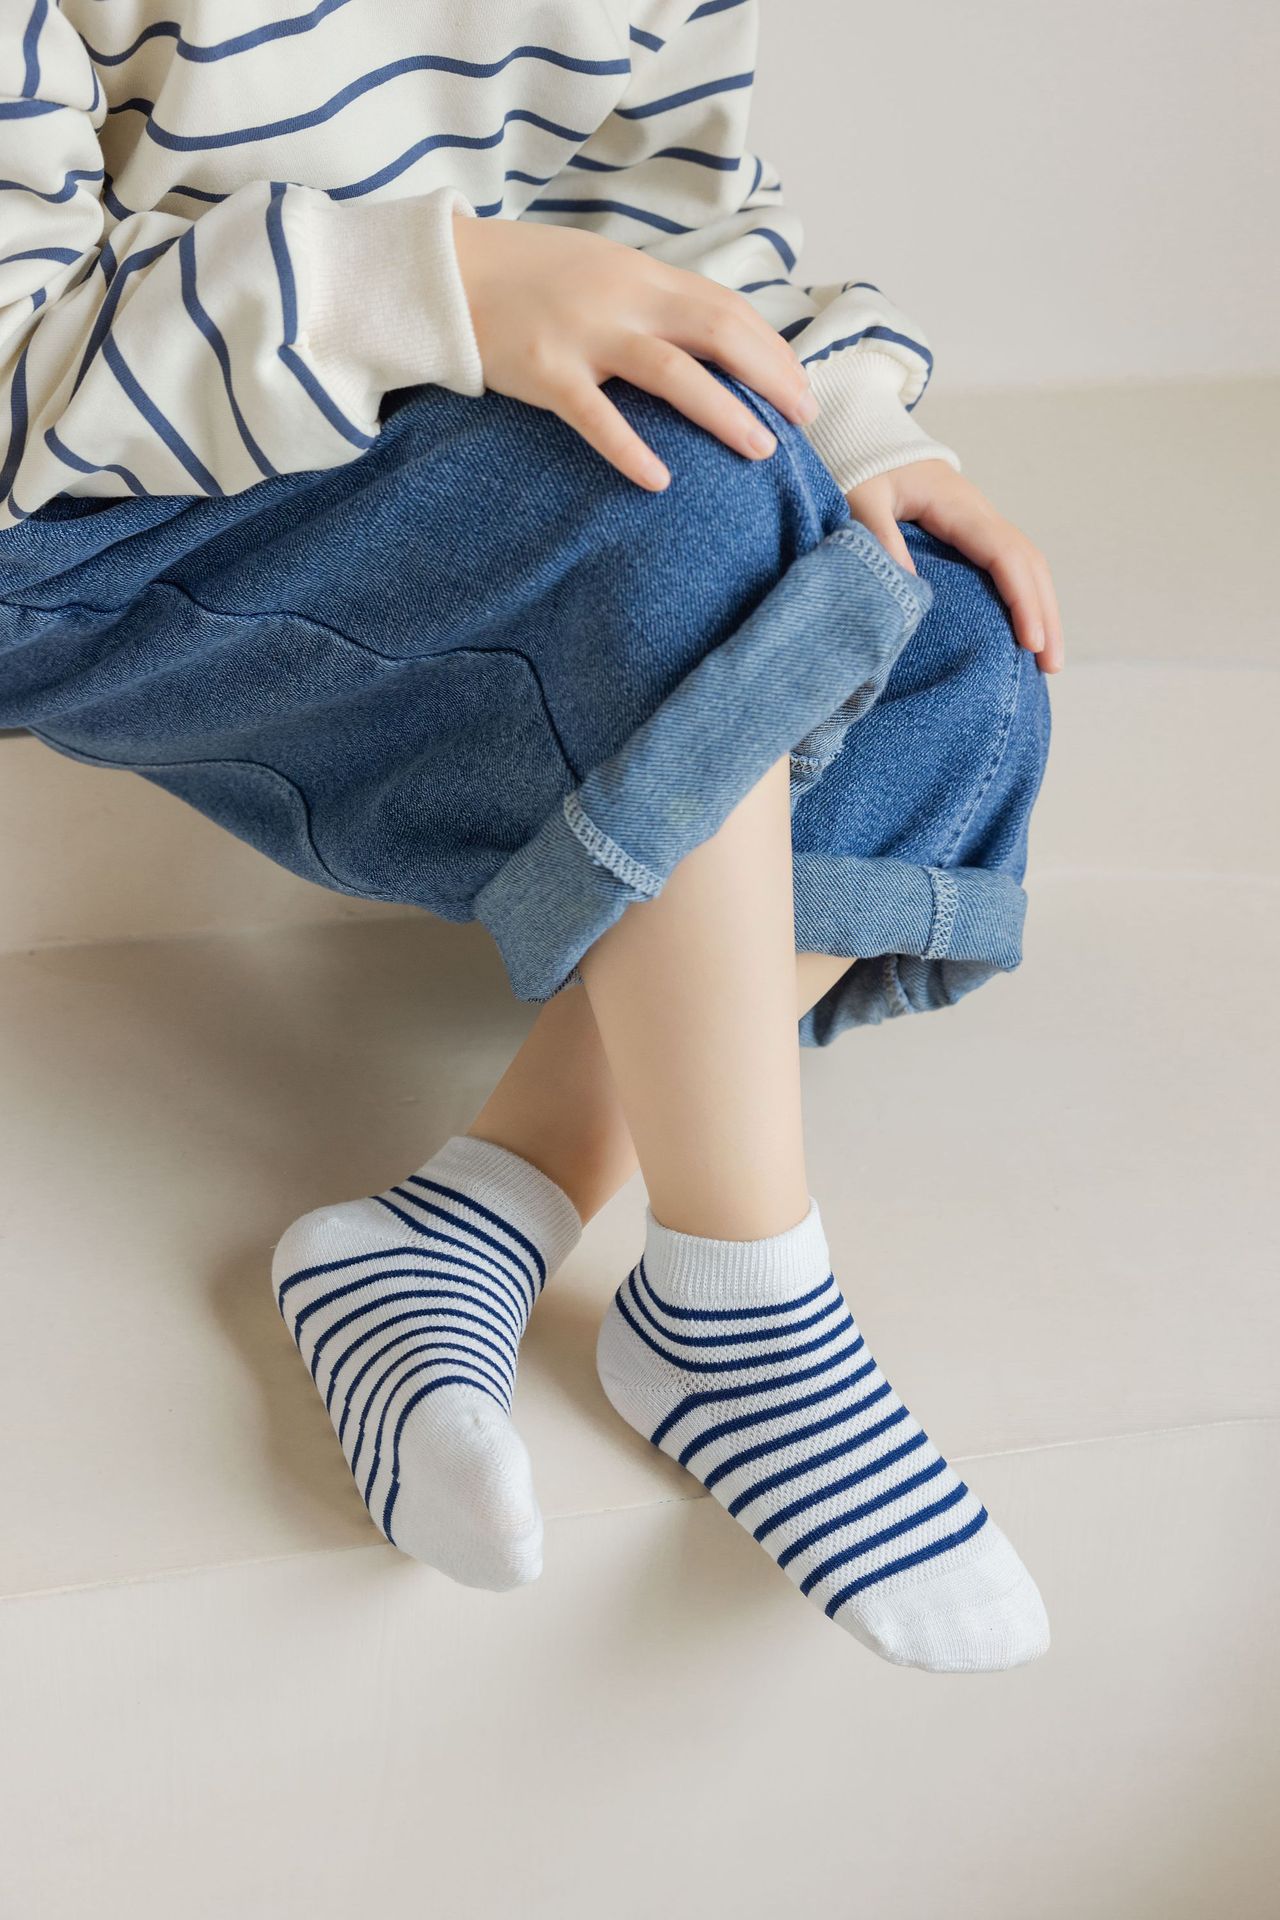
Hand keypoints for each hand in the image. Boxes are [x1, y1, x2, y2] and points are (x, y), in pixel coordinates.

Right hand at [452, 213, 818, 491]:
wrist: (445, 273)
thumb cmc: (528, 278)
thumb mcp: (600, 270)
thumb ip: (651, 300)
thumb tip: (709, 338)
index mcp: (640, 273)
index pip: (725, 307)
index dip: (771, 349)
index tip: (801, 388)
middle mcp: (621, 298)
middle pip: (716, 332)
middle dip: (769, 377)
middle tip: (803, 420)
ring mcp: (583, 335)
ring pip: (672, 372)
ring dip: (723, 412)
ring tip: (761, 450)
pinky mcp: (544, 373)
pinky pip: (596, 417)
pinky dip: (630, 449)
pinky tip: (661, 481)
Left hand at [846, 462, 1064, 672]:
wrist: (867, 440)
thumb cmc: (863, 468)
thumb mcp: (861, 496)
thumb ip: (878, 536)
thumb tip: (909, 586)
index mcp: (959, 506)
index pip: (1005, 555)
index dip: (1022, 600)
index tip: (1029, 643)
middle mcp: (979, 513)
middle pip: (1029, 563)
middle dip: (1045, 614)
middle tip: (1051, 667)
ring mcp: (979, 522)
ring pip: (1027, 566)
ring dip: (1041, 610)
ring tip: (1046, 662)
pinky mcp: (971, 534)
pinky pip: (1008, 567)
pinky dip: (1023, 599)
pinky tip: (1022, 632)